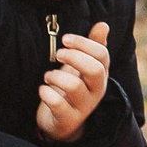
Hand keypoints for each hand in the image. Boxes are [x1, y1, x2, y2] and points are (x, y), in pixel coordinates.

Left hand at [37, 21, 112, 142]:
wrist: (62, 121)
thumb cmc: (71, 87)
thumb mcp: (81, 66)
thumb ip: (92, 46)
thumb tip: (103, 24)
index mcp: (101, 75)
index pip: (102, 55)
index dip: (84, 43)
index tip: (65, 39)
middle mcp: (96, 91)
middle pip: (95, 70)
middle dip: (74, 57)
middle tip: (57, 54)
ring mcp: (84, 107)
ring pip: (74, 87)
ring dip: (56, 76)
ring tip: (47, 76)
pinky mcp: (68, 120)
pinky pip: (58, 104)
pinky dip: (47, 94)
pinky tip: (42, 89)